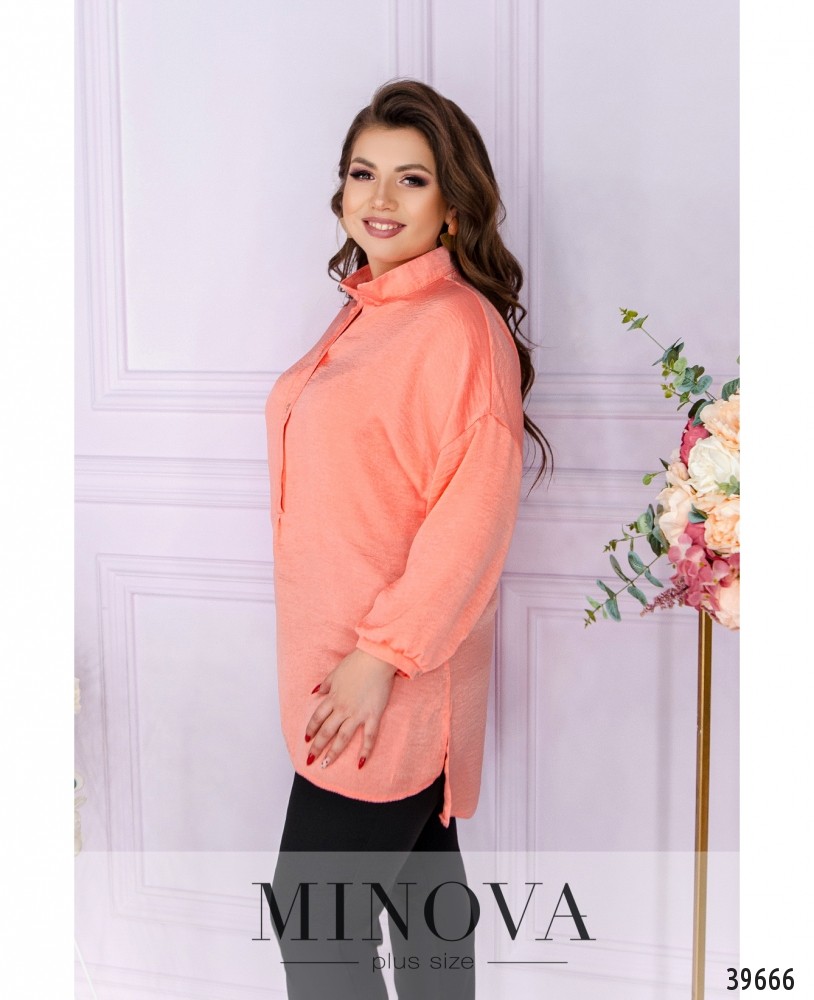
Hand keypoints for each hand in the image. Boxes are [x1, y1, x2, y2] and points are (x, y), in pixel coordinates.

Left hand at [305, 648, 396, 769]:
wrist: (376, 659)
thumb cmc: (356, 663)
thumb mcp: (336, 672)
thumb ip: (326, 684)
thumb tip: (315, 692)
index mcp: (333, 697)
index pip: (317, 717)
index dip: (311, 729)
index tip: (306, 739)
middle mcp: (343, 708)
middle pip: (326, 731)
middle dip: (317, 746)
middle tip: (310, 759)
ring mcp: (358, 714)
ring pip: (342, 737)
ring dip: (333, 753)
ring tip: (325, 765)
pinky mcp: (373, 715)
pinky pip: (369, 736)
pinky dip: (365, 750)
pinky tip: (360, 763)